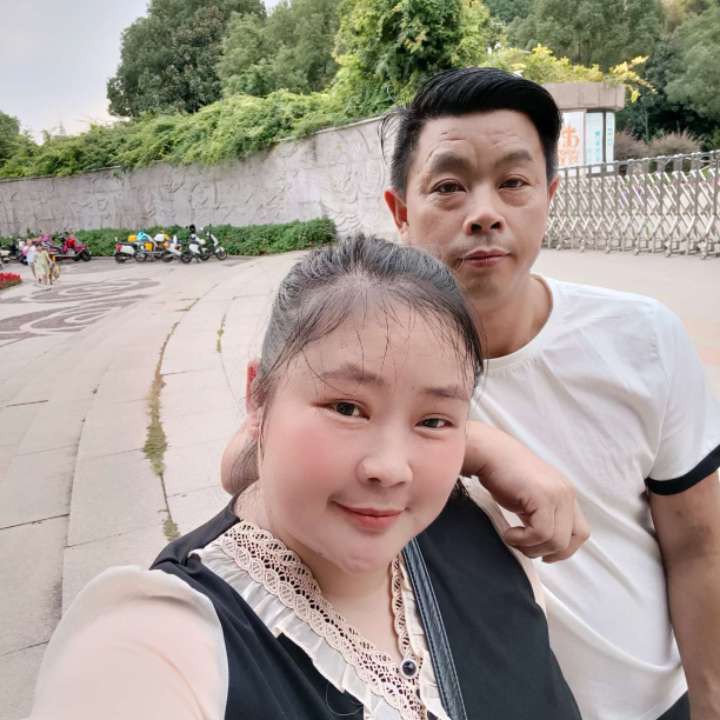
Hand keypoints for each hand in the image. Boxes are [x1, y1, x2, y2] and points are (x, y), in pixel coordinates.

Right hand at [464, 421, 589, 561]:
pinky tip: (508, 532)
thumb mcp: (529, 499)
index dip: (564, 549)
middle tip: (524, 547)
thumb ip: (542, 516)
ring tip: (512, 537)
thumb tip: (544, 546)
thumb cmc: (501, 475)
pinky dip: (522, 540)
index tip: (542, 552)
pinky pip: (541, 533)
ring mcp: (557, 494)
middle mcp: (566, 493)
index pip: (581, 532)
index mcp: (565, 494)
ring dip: (531, 547)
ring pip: (557, 540)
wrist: (488, 453)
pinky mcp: (543, 497)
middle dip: (548, 552)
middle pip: (573, 539)